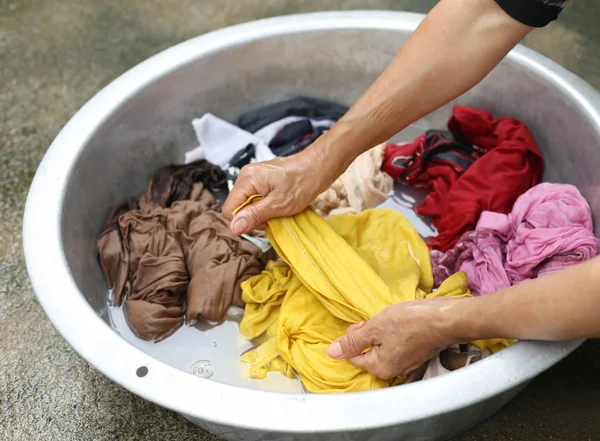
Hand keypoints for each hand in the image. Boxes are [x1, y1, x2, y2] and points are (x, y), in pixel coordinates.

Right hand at [222, 149, 329, 234]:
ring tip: (279, 207)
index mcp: (246, 180)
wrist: (318, 167)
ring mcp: (253, 177)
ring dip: (261, 211)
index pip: (228, 210)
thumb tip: (233, 228)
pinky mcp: (260, 180)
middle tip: (274, 213)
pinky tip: (278, 202)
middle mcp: (245, 176)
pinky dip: (265, 205)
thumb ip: (254, 215)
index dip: (244, 220)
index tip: (264, 219)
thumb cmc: (302, 184)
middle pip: (237, 207)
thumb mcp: (278, 205)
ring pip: (247, 204)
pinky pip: (255, 198)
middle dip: (254, 216)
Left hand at [327, 298, 458, 378]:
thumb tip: (332, 353)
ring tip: (389, 320)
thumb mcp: (374, 328)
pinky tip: (400, 324)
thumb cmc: (410, 322)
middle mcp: (393, 371)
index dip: (353, 337)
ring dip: (380, 333)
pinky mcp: (416, 355)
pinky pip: (396, 347)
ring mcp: (406, 364)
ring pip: (382, 348)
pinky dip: (394, 335)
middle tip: (375, 320)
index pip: (353, 356)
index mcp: (380, 368)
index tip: (362, 324)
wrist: (445, 318)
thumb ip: (352, 342)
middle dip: (366, 335)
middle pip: (368, 353)